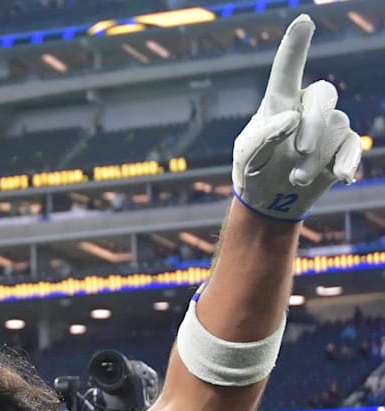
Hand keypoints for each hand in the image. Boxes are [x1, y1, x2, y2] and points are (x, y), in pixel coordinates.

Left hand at [232, 14, 361, 221]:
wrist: (269, 200)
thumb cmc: (253, 171)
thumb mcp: (247, 156)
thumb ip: (263, 136)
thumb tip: (291, 118)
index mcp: (278, 102)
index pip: (287, 70)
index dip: (296, 45)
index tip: (303, 20)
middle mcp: (306, 107)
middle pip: (324, 94)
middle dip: (315, 121)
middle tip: (300, 150)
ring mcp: (327, 125)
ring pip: (336, 127)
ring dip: (316, 157)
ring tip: (295, 178)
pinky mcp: (342, 146)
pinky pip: (353, 145)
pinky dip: (347, 161)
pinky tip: (341, 177)